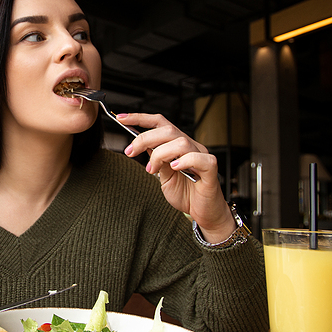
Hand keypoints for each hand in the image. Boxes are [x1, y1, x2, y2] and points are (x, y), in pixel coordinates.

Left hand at [118, 112, 235, 241]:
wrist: (203, 213)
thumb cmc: (186, 194)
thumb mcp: (164, 175)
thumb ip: (157, 159)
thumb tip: (141, 144)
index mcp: (179, 145)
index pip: (161, 123)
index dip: (141, 118)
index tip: (120, 118)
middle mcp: (191, 146)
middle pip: (168, 130)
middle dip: (145, 138)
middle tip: (130, 152)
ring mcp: (202, 156)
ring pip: (180, 142)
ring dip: (160, 154)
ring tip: (152, 170)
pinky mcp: (211, 169)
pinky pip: (199, 158)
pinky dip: (184, 161)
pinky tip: (174, 168)